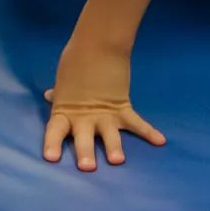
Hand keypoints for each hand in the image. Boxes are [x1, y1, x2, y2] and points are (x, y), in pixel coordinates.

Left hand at [40, 39, 166, 171]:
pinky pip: (137, 123)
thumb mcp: (64, 82)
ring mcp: (105, 115)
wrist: (99, 44)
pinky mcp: (123, 107)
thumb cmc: (76, 62)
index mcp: (66, 111)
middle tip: (87, 167)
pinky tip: (160, 141)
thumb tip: (49, 96)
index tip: (52, 158)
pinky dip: (149, 132)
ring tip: (117, 160)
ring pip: (110, 135)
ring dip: (113, 148)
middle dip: (86, 152)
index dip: (52, 144)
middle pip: (84, 139)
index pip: (55, 131)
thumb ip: (60, 95)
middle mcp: (85, 118)